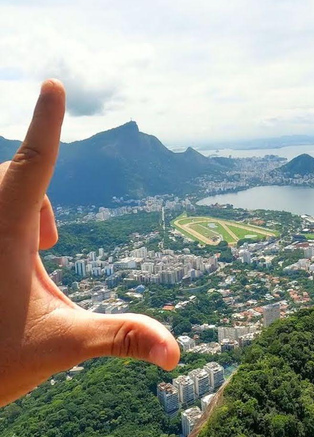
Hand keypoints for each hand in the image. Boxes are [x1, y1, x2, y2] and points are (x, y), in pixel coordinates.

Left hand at [0, 80, 178, 406]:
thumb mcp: (63, 346)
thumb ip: (120, 338)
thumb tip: (174, 352)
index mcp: (2, 233)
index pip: (33, 166)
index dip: (46, 124)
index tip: (52, 84)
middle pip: (14, 176)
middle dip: (40, 196)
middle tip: (52, 246)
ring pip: (1, 191)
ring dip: (26, 207)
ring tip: (43, 249)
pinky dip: (13, 216)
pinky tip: (21, 259)